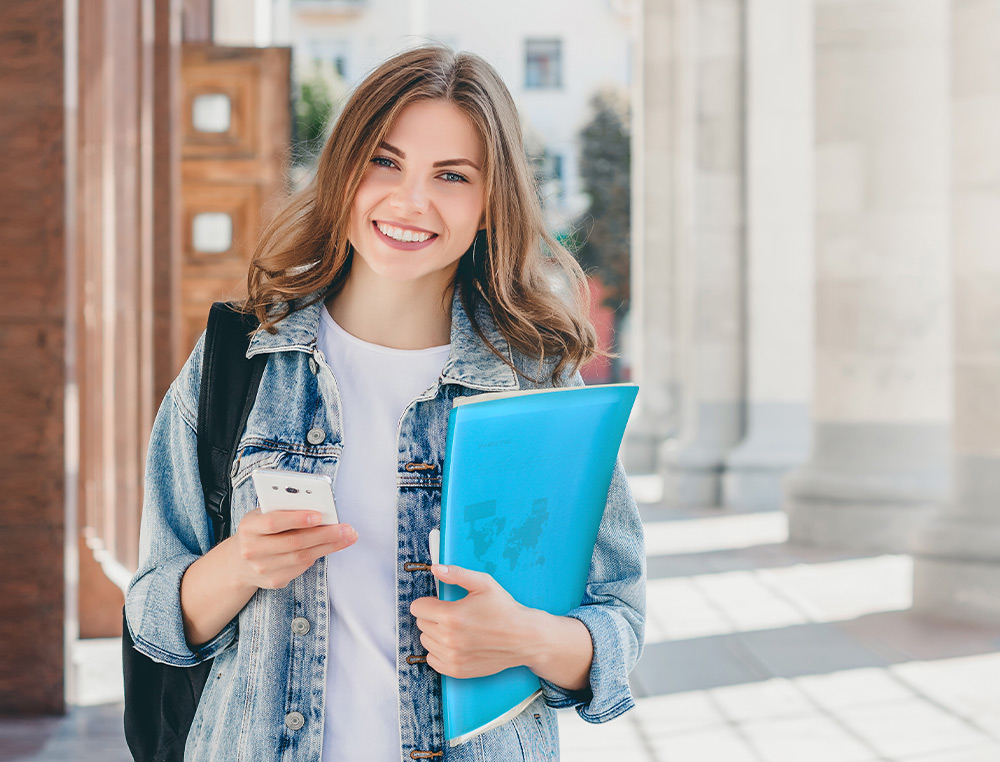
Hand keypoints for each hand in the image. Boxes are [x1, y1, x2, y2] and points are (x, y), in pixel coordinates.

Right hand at [232, 508, 356, 588]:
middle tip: (347, 528)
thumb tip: (319, 508)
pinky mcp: (274, 581)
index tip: (319, 515)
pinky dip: (318, 556)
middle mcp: (252, 550)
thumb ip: (284, 509)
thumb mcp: (262, 515)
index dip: (297, 519)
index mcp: (249, 527)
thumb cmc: (258, 530)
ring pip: (302, 557)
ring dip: (329, 546)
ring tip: (347, 537)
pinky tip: (330, 547)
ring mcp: (262, 569)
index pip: (273, 522)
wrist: (239, 562)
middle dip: (325, 534)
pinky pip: (301, 568)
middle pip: (294, 542)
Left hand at [409, 565, 540, 678]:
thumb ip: (457, 574)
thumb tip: (435, 568)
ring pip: (425, 641)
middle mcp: (449, 639)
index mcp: (452, 616)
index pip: (417, 608)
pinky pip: (432, 659)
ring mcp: (452, 657)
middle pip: (421, 624)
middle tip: (453, 614)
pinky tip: (455, 643)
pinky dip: (439, 651)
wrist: (523, 638)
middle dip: (433, 616)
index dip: (429, 602)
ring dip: (435, 633)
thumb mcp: (484, 583)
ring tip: (456, 628)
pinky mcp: (457, 671)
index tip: (440, 602)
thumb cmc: (505, 609)